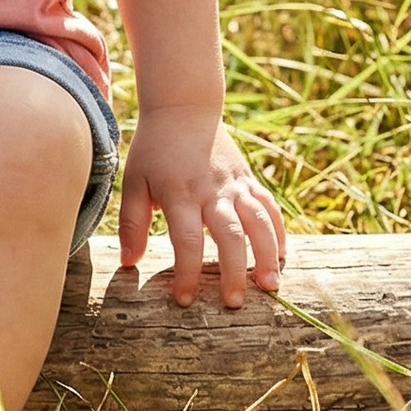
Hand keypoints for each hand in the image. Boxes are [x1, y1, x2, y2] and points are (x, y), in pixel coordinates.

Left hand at [119, 113, 285, 307]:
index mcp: (180, 194)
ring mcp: (235, 184)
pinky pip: (270, 207)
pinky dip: (279, 232)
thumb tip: (129, 263)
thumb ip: (132, 222)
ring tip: (271, 287)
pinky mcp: (249, 180)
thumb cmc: (154, 149)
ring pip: (259, 222)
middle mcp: (212, 191)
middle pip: (230, 236)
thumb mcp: (134, 181)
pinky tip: (281, 257)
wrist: (184, 107)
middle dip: (234, 272)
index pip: (187, 240)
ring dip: (267, 255)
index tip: (185, 300)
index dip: (188, 273)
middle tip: (233, 303)